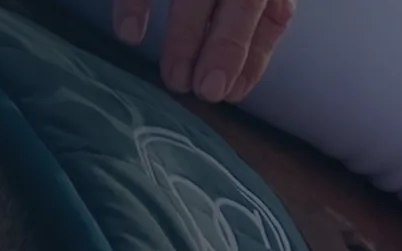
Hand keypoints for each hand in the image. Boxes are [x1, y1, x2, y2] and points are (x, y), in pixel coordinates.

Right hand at [110, 0, 295, 103]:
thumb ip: (253, 20)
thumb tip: (239, 82)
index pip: (271, 9)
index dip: (253, 53)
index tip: (233, 92)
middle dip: (224, 49)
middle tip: (204, 91)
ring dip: (184, 38)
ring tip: (174, 79)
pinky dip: (135, 3)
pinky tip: (131, 33)